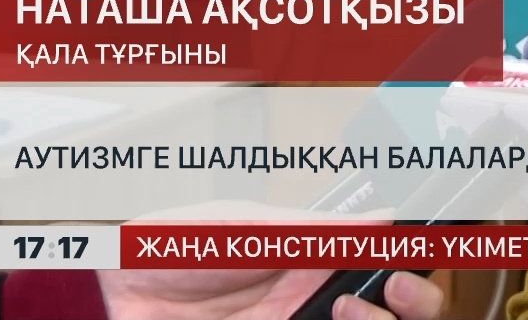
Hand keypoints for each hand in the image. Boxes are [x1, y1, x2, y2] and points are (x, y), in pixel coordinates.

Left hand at [95, 202, 443, 319]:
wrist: (110, 289)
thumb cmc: (168, 248)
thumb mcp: (243, 227)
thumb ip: (308, 229)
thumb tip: (383, 217)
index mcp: (314, 264)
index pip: (387, 269)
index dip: (416, 273)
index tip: (416, 264)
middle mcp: (312, 306)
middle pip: (392, 316)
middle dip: (417, 306)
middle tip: (398, 292)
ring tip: (346, 311)